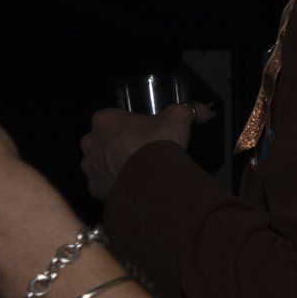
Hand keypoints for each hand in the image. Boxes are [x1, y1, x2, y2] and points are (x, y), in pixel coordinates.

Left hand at [80, 103, 215, 200]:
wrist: (154, 182)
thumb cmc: (159, 144)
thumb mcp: (178, 118)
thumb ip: (189, 109)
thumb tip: (207, 110)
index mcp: (104, 120)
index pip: (114, 118)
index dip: (130, 124)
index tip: (145, 131)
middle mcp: (90, 141)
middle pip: (105, 139)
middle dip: (119, 143)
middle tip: (142, 149)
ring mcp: (89, 166)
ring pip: (101, 161)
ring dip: (113, 163)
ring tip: (138, 168)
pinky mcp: (94, 188)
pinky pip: (103, 183)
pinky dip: (113, 183)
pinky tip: (131, 183)